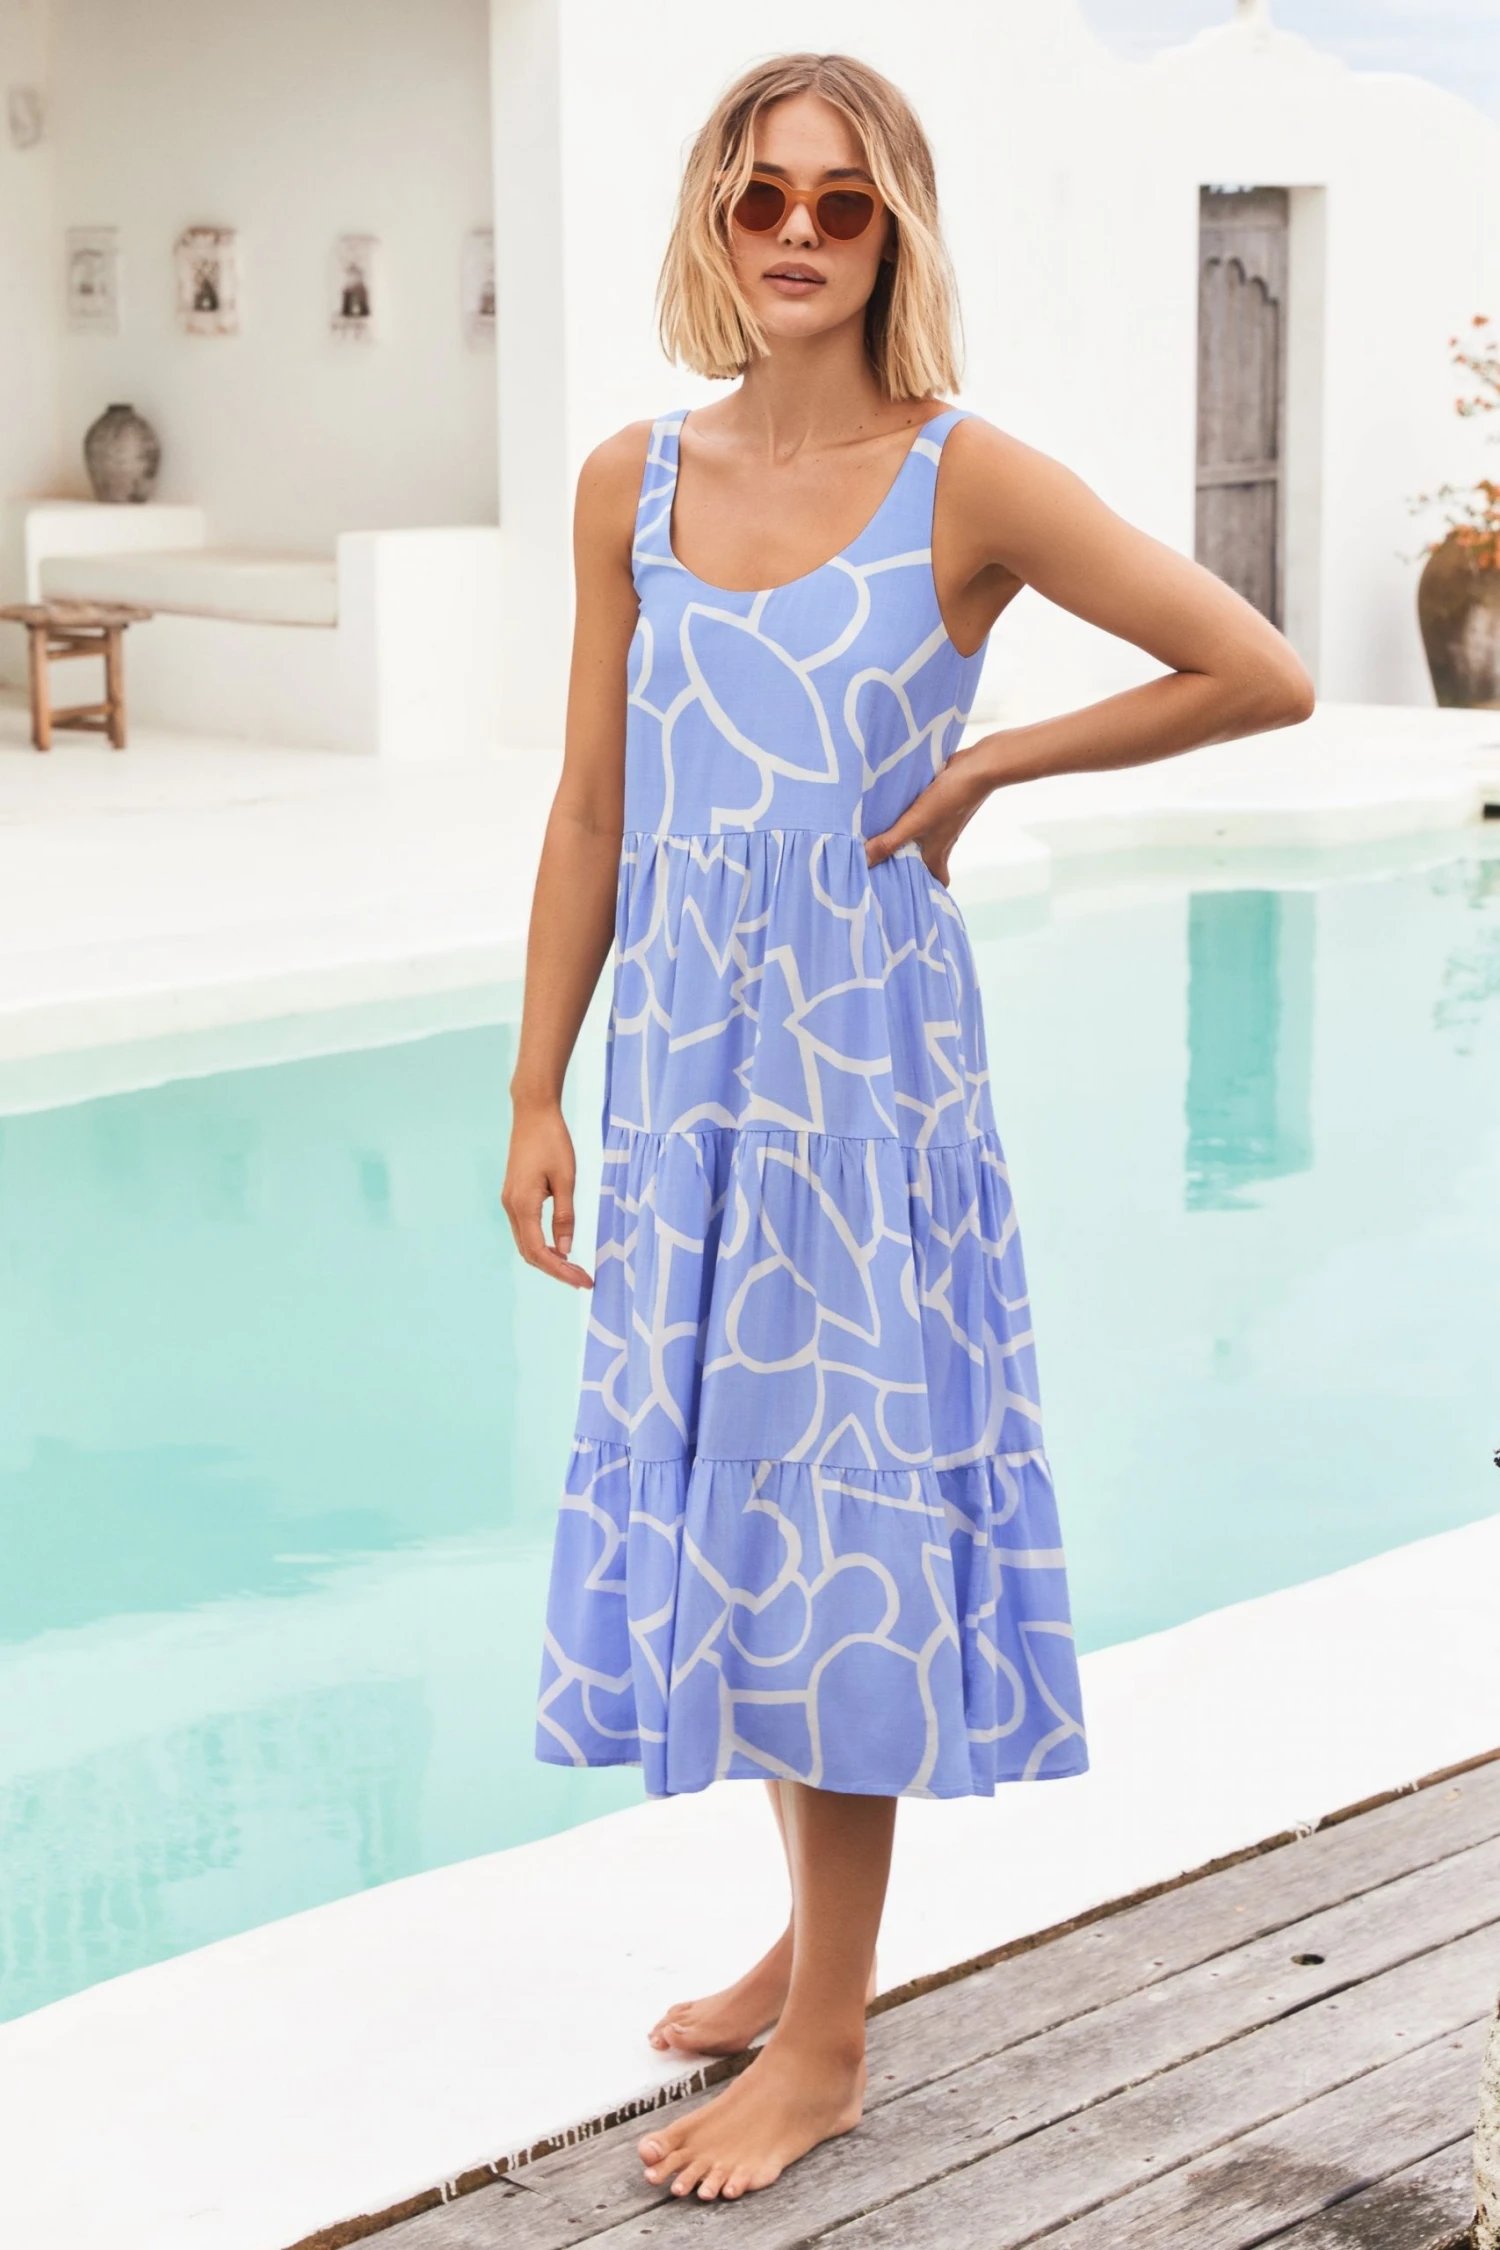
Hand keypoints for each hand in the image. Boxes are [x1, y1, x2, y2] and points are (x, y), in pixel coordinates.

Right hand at [502, 1101, 593, 1287]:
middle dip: (556, 1271)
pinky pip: (525, 1231)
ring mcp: (510, 1202)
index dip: (561, 1271)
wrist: (532, 1114)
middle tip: (583, 1280)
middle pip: (529, 1254)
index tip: (583, 1281)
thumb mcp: (566, 1179)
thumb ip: (565, 1216)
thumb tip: (565, 1248)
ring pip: (525, 1244)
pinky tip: (560, 1248)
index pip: (540, 1252)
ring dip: (548, 1260)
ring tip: (574, 1269)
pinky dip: (541, 1245)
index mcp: (523, 1205)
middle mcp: (511, 1207)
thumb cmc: (552, 1141)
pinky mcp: (514, 1196)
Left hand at [863, 740, 995, 887]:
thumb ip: (889, 842)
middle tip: (884, 865)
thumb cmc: (950, 799)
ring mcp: (942, 822)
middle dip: (908, 864)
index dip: (927, 889)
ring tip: (881, 839)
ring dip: (907, 840)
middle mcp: (942, 841)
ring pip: (923, 838)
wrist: (976, 768)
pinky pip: (923, 817)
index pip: (937, 881)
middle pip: (926, 860)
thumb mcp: (915, 823)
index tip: (907, 892)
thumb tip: (863, 862)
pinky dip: (910, 818)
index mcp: (938, 853)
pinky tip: (892, 811)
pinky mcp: (939, 804)